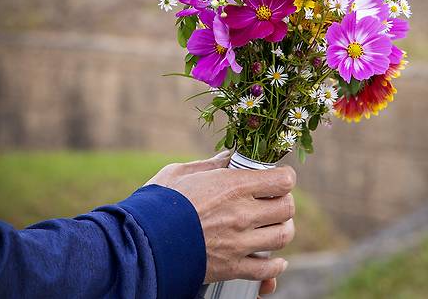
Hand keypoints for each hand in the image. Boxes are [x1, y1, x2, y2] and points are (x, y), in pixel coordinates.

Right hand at [145, 152, 295, 283]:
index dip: (284, 177)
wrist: (140, 242)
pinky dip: (275, 266)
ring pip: (282, 237)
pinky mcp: (231, 267)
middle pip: (287, 208)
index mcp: (233, 186)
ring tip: (274, 226)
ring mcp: (239, 243)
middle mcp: (242, 214)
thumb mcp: (181, 172)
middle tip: (274, 201)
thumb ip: (212, 164)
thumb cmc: (157, 202)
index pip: (283, 180)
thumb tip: (230, 156)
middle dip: (284, 202)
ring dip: (283, 230)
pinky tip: (275, 259)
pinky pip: (267, 270)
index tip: (278, 177)